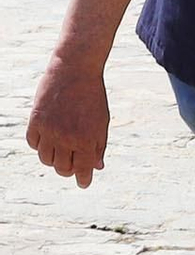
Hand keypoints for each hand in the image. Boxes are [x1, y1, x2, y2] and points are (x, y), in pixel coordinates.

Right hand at [28, 61, 109, 187]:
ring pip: (45, 159)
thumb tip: (96, 167)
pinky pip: (33, 143)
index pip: (83, 170)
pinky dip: (40, 146)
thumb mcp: (102, 122)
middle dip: (69, 170)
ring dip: (53, 159)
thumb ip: (98, 146)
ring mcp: (49, 130)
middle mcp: (66, 138)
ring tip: (61, 151)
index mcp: (86, 140)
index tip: (83, 183)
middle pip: (62, 168)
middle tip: (73, 164)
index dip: (83, 179)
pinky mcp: (35, 120)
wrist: (75, 71)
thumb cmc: (92, 97)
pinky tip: (48, 139)